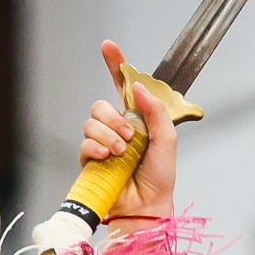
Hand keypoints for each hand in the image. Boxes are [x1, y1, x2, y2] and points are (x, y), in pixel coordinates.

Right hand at [77, 40, 176, 222]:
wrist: (147, 207)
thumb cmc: (159, 178)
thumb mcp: (168, 140)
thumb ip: (156, 111)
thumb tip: (139, 88)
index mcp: (136, 120)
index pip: (122, 87)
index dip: (115, 65)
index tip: (108, 46)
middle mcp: (117, 129)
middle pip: (100, 105)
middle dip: (114, 117)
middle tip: (130, 136)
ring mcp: (102, 145)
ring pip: (92, 122)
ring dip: (109, 135)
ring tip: (122, 152)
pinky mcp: (90, 161)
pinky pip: (86, 142)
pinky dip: (97, 147)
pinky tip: (109, 158)